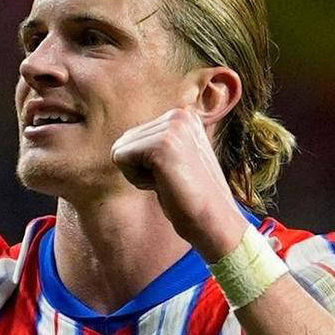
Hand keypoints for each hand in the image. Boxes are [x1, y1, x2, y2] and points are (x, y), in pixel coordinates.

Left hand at [110, 107, 246, 260]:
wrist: (215, 221)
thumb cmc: (191, 198)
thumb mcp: (174, 160)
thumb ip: (155, 145)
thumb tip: (120, 144)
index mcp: (183, 115)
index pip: (133, 136)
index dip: (145, 164)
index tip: (174, 175)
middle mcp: (179, 114)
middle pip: (124, 141)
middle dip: (139, 168)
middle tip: (170, 181)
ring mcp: (172, 127)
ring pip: (120, 150)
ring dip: (138, 174)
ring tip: (169, 182)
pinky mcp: (162, 145)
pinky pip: (120, 158)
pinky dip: (136, 179)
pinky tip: (164, 185)